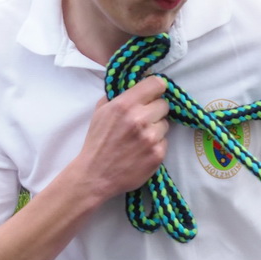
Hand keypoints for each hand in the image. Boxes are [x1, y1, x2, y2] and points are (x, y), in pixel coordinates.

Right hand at [71, 76, 170, 198]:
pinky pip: (165, 142)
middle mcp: (140, 119)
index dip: (156, 88)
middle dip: (155, 110)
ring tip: (140, 138)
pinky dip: (156, 145)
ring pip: (165, 124)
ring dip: (156, 128)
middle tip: (144, 119)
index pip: (156, 84)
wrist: (95, 175)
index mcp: (125, 105)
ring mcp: (150, 138)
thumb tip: (135, 86)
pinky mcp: (157, 154)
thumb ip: (118, 96)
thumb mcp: (101, 112)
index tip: (154, 94)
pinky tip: (142, 150)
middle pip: (164, 104)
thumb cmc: (97, 142)